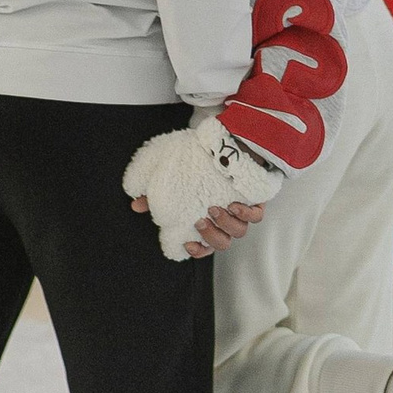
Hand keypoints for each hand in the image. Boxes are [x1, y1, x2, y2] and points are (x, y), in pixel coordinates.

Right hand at [121, 121, 276, 261]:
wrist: (226, 140)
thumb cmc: (199, 160)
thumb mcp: (171, 173)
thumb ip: (154, 192)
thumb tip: (137, 205)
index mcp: (208, 219)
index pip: (204, 247)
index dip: (198, 252)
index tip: (188, 244)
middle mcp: (225, 220)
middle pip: (222, 244)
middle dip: (211, 236)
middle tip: (200, 220)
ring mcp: (241, 211)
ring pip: (238, 232)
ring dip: (226, 224)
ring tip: (215, 208)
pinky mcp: (256, 199)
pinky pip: (256, 216)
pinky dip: (246, 214)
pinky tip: (234, 204)